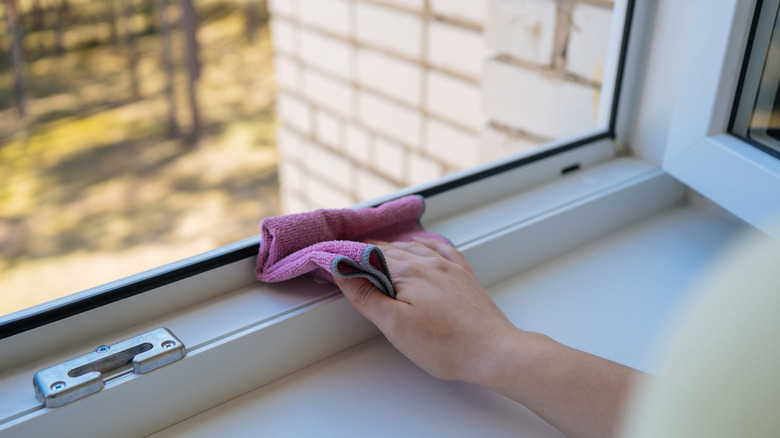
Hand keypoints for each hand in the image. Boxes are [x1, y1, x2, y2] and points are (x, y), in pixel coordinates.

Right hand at [333, 236, 516, 381]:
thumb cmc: (446, 345)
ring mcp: (449, 267)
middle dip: (366, 251)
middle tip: (347, 255)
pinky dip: (425, 243)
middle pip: (389, 250)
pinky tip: (421, 243)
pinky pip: (441, 248)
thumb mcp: (395, 326)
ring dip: (392, 246)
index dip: (349, 257)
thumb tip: (343, 272)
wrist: (493, 351)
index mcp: (409, 272)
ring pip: (413, 247)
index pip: (369, 256)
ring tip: (375, 248)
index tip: (332, 259)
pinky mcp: (464, 276)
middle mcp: (429, 262)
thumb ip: (367, 296)